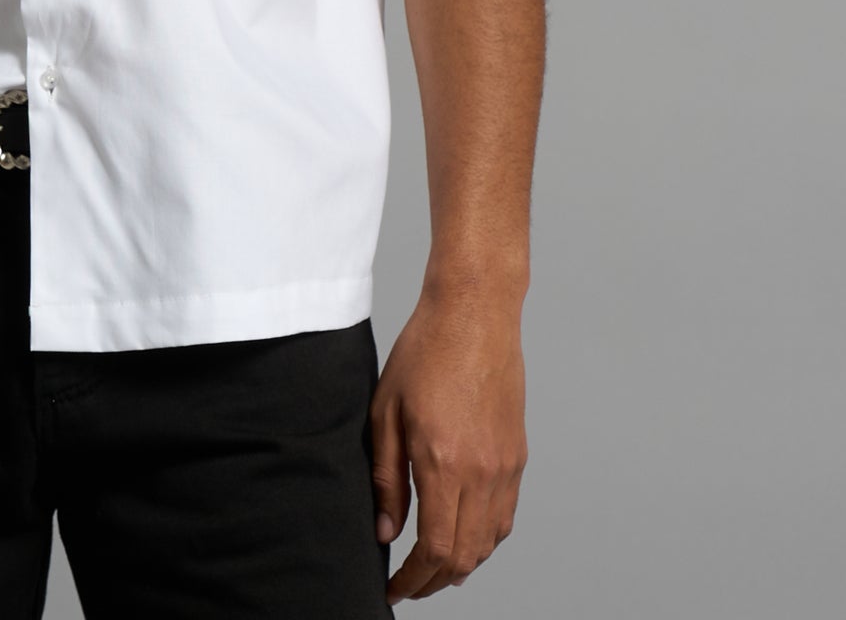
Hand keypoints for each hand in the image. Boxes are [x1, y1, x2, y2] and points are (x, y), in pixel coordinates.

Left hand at [370, 286, 528, 601]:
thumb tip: (386, 531)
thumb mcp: (386, 410)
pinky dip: (484, 538)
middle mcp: (482, 473)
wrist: (474, 314)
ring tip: (432, 565)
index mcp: (444, 462)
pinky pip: (505, 516)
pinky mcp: (517, 456)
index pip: (435, 548)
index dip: (413, 579)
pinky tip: (463, 533)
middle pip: (465, 556)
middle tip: (409, 584)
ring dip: (461, 563)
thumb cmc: (425, 352)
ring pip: (489, 542)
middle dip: (434, 580)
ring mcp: (505, 466)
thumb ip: (387, 477)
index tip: (393, 589)